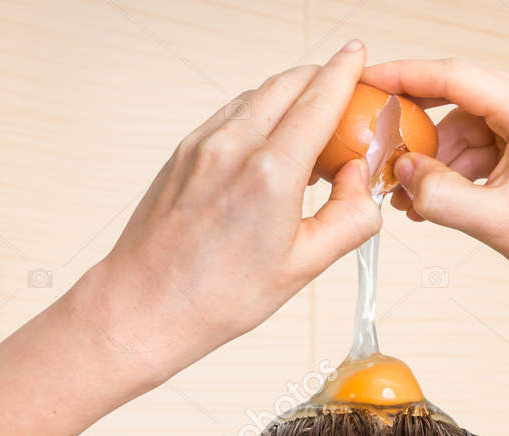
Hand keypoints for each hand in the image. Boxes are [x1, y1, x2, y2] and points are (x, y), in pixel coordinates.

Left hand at [78, 42, 382, 390]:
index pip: (319, 98)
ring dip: (288, 99)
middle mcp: (233, 147)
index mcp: (271, 173)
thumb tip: (363, 182)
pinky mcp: (182, 152)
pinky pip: (229, 116)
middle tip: (343, 96)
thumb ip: (348, 218)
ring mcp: (202, 145)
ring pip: (256, 96)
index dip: (345, 71)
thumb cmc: (216, 297)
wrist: (145, 306)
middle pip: (288, 83)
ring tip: (306, 135)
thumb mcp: (303, 267)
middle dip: (320, 79)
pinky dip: (257, 117)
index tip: (359, 56)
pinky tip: (267, 151)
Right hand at [366, 58, 508, 320]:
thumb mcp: (491, 222)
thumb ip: (437, 193)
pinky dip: (464, 167)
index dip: (405, 76)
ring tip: (412, 199)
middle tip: (385, 161)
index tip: (369, 80)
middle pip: (463, 102)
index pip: (456, 76)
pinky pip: (492, 141)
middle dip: (422, 136)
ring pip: (474, 126)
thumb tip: (401, 170)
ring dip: (442, 160)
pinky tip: (441, 197)